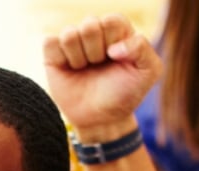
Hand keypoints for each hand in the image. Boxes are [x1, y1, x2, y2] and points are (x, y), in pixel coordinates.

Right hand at [43, 14, 162, 136]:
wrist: (101, 121)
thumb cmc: (125, 95)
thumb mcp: (148, 72)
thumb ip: (142, 48)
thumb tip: (114, 48)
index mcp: (117, 30)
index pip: (110, 21)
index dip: (112, 42)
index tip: (115, 61)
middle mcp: (94, 32)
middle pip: (89, 25)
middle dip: (96, 53)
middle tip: (98, 68)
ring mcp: (72, 43)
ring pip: (69, 34)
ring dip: (78, 58)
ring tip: (84, 71)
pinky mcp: (53, 55)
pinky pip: (49, 42)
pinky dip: (59, 58)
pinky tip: (69, 71)